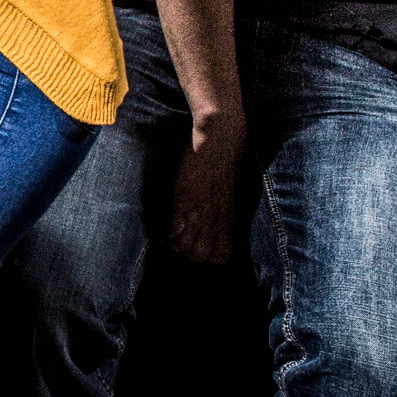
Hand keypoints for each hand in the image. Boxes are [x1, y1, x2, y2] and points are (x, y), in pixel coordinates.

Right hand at [166, 118, 241, 263]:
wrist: (221, 139)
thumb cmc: (227, 160)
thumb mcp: (231, 192)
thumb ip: (224, 212)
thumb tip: (216, 219)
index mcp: (230, 220)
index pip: (222, 257)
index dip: (209, 254)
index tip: (201, 242)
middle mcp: (215, 220)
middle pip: (200, 256)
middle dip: (189, 250)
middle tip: (183, 234)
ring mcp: (199, 212)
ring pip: (184, 248)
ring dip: (175, 242)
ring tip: (172, 229)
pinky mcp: (183, 200)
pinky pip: (172, 230)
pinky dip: (166, 230)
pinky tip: (166, 219)